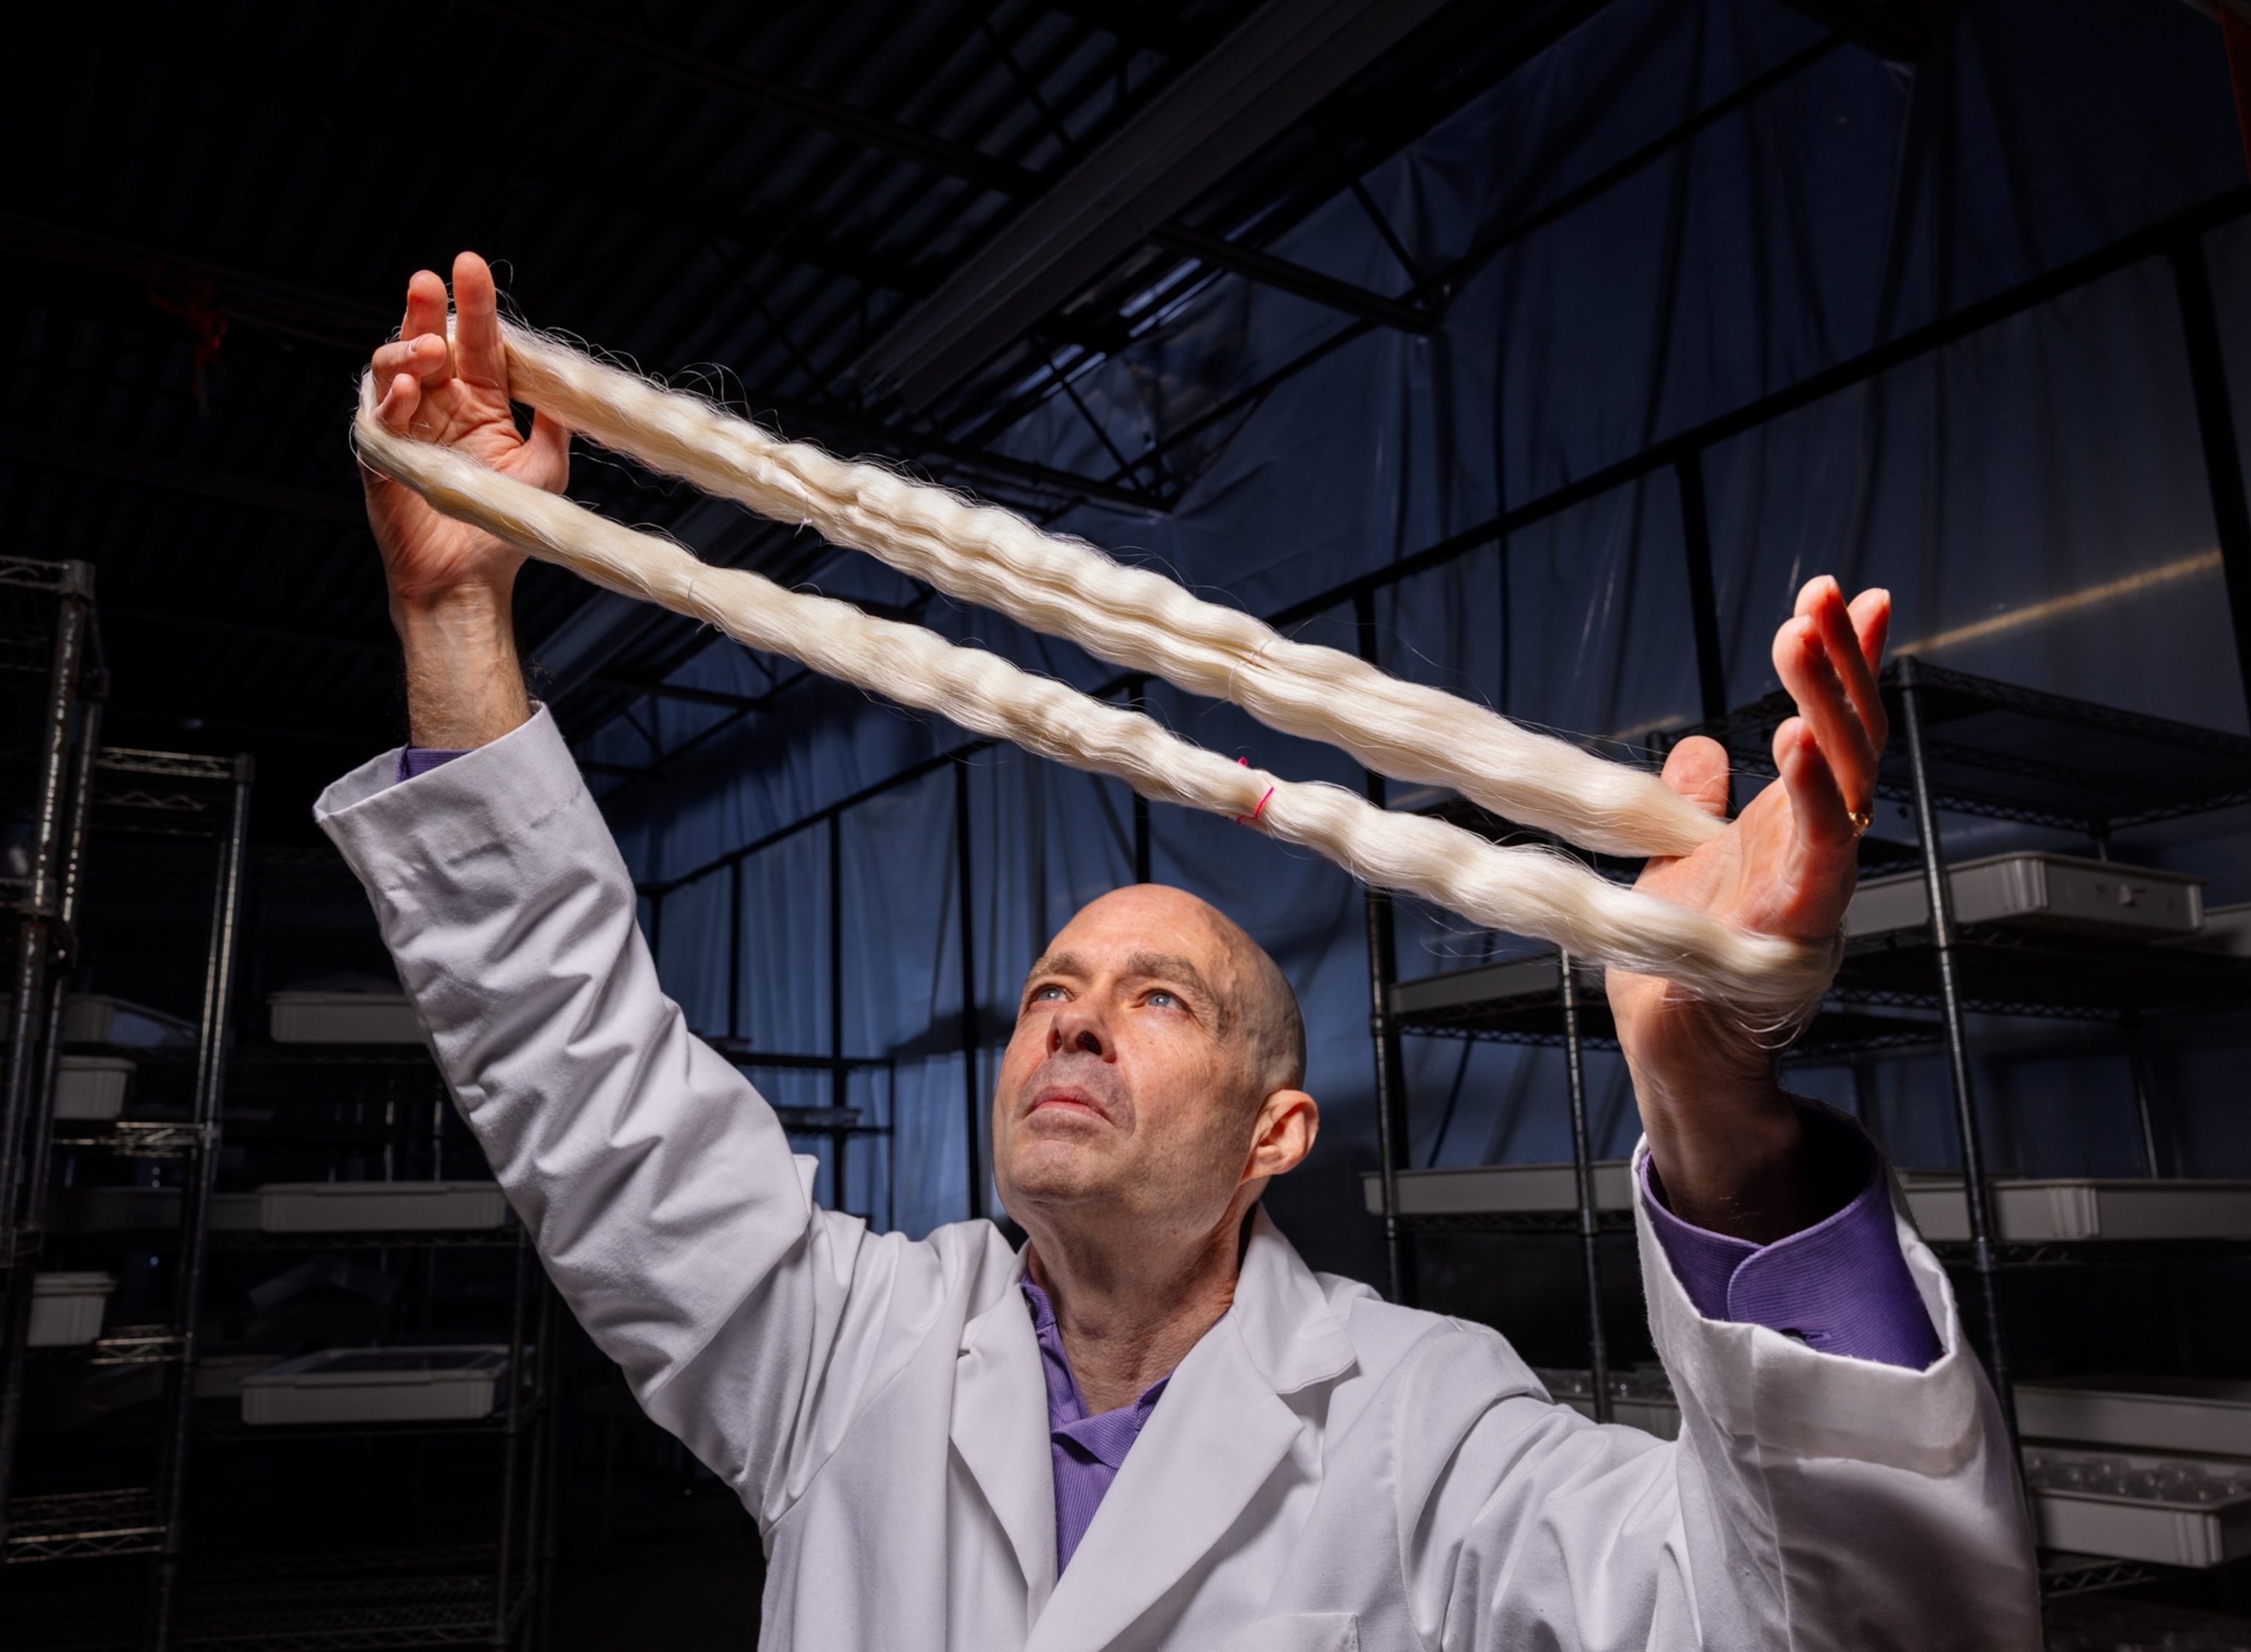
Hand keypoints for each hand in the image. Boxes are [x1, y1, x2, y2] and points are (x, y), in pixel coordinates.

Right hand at [361, 253, 566, 747]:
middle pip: (429, 342)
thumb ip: (553, 423)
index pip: (480, 342)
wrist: (471, 579)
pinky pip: (379, 416)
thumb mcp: (546, 468)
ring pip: (394, 369)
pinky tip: (408, 388)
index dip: (475, 305)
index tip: (471, 265)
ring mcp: (408, 426)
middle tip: (429, 281)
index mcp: (482, 401)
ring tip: (429, 351)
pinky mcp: (381, 455)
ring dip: (407, 351)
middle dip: (426, 309)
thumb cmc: (509, 527)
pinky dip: (393, 399)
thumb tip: (566, 383)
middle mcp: (441, 405)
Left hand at [1607, 576, 1890, 1241]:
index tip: (1856, 594)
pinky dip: (1810, 791)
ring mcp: (1819, 883)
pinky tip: (1792, 736)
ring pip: (1843, 778)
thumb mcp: (1682, 858)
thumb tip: (1698, 746)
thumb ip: (1696, 802)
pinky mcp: (1800, 923)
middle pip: (1850, 737)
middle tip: (1823, 593)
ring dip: (1827, 704)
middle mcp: (1820, 846)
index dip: (1851, 662)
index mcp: (1795, 824)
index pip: (1836, 725)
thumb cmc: (1687, 960)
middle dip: (1841, 661)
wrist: (1678, 1045)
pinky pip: (1819, 847)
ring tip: (1800, 638)